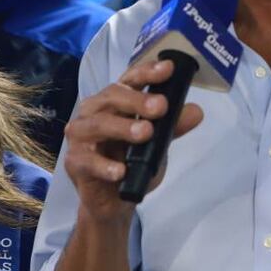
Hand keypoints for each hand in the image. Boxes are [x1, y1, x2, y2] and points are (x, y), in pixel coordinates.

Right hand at [63, 59, 203, 224]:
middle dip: (137, 100)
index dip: (146, 72)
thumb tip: (196, 111)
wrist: (113, 201)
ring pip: (98, 125)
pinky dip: (104, 165)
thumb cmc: (132, 163)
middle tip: (161, 107)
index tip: (168, 68)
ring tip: (145, 133)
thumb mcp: (157, 144)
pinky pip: (87, 160)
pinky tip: (121, 171)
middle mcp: (94, 112)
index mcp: (115, 101)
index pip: (129, 80)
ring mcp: (81, 136)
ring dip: (122, 128)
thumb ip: (173, 127)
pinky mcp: (74, 161)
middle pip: (112, 97)